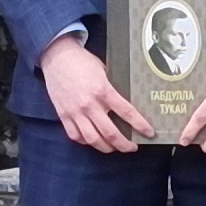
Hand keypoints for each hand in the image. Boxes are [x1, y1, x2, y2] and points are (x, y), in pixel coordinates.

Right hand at [39, 32, 150, 153]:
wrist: (56, 57)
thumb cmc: (81, 61)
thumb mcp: (103, 70)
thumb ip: (112, 87)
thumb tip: (125, 100)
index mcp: (103, 90)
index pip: (126, 112)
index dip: (140, 125)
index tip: (149, 133)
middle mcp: (89, 105)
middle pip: (110, 133)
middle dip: (125, 145)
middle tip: (133, 147)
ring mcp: (75, 112)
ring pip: (93, 140)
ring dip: (107, 148)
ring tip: (114, 148)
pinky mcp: (63, 115)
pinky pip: (76, 136)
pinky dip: (86, 142)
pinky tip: (94, 140)